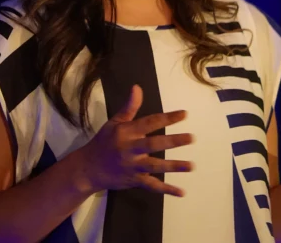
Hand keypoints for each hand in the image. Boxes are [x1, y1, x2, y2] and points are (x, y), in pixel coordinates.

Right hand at [76, 85, 193, 196]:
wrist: (88, 169)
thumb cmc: (104, 142)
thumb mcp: (114, 123)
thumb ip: (129, 107)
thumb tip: (138, 87)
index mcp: (127, 133)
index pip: (150, 123)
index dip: (167, 118)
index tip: (185, 114)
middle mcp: (130, 149)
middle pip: (154, 144)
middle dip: (173, 142)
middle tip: (192, 138)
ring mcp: (133, 167)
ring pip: (155, 166)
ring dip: (174, 166)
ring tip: (191, 166)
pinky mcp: (134, 180)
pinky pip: (152, 186)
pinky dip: (166, 190)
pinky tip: (181, 192)